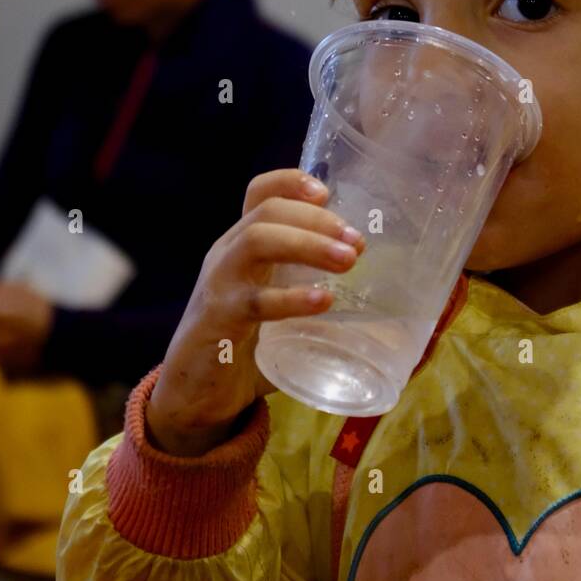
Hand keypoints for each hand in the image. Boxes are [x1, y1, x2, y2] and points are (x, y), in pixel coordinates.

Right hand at [146, 168, 365, 456]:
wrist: (193, 399)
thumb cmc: (245, 350)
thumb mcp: (278, 312)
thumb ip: (315, 299)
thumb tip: (387, 312)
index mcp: (241, 246)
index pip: (259, 193)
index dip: (291, 182)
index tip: (328, 193)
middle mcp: (226, 256)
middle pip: (267, 211)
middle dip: (317, 220)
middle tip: (357, 243)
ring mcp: (219, 285)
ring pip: (257, 240)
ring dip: (309, 244)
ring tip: (348, 262)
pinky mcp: (218, 321)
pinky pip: (255, 300)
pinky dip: (293, 297)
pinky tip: (323, 301)